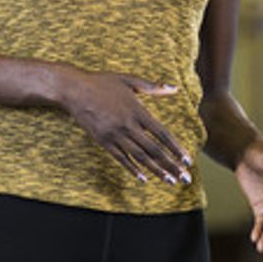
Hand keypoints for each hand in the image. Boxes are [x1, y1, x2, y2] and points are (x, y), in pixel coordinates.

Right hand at [62, 68, 191, 183]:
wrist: (74, 90)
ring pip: (140, 157)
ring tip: (170, 181)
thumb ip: (153, 87)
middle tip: (185, 178)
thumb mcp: (129, 80)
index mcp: (137, 111)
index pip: (162, 134)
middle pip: (154, 150)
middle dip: (171, 165)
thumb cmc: (102, 82)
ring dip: (156, 171)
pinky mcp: (103, 141)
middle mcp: (128, 125)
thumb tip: (174, 88)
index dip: (176, 148)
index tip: (188, 160)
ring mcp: (115, 135)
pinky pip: (121, 159)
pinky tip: (144, 178)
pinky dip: (133, 169)